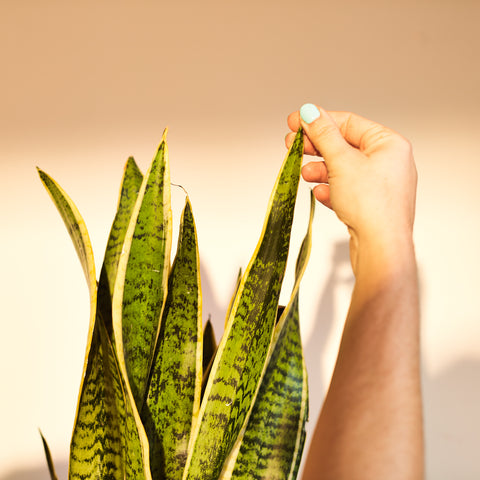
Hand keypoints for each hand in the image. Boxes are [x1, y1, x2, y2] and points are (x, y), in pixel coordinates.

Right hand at [286, 105, 416, 271]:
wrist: (380, 247)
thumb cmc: (371, 205)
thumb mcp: (341, 161)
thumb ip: (323, 134)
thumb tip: (310, 111)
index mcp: (389, 144)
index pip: (348, 123)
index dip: (318, 121)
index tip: (295, 122)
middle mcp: (389, 162)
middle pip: (344, 146)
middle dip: (317, 148)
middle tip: (292, 146)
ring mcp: (381, 185)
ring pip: (343, 170)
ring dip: (321, 171)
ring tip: (305, 174)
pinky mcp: (371, 205)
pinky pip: (347, 190)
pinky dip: (331, 190)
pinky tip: (321, 194)